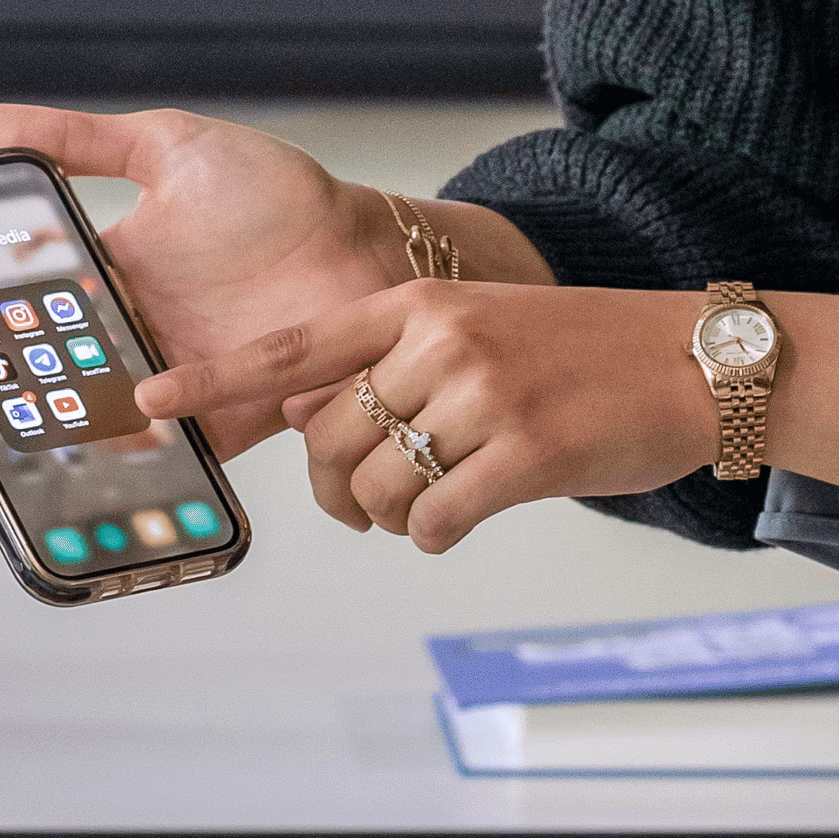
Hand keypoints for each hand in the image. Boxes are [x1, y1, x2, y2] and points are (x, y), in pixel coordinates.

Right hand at [0, 106, 399, 471]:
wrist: (366, 246)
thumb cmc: (277, 193)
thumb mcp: (169, 147)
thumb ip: (80, 140)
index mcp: (105, 269)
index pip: (10, 297)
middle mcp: (125, 332)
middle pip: (27, 375)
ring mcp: (166, 380)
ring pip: (75, 427)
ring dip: (20, 457)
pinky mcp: (216, 420)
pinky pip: (157, 458)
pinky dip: (113, 477)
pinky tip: (70, 493)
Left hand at [134, 282, 723, 553]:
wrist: (688, 360)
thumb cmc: (578, 353)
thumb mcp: (477, 327)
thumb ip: (398, 364)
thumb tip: (315, 428)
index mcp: (417, 302)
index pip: (294, 345)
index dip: (216, 378)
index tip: (150, 398)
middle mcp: (440, 339)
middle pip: (331, 441)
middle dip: (338, 494)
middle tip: (370, 510)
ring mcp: (482, 392)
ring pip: (381, 489)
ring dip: (394, 520)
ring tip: (433, 508)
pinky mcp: (525, 450)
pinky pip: (437, 520)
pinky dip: (437, 535)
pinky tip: (462, 521)